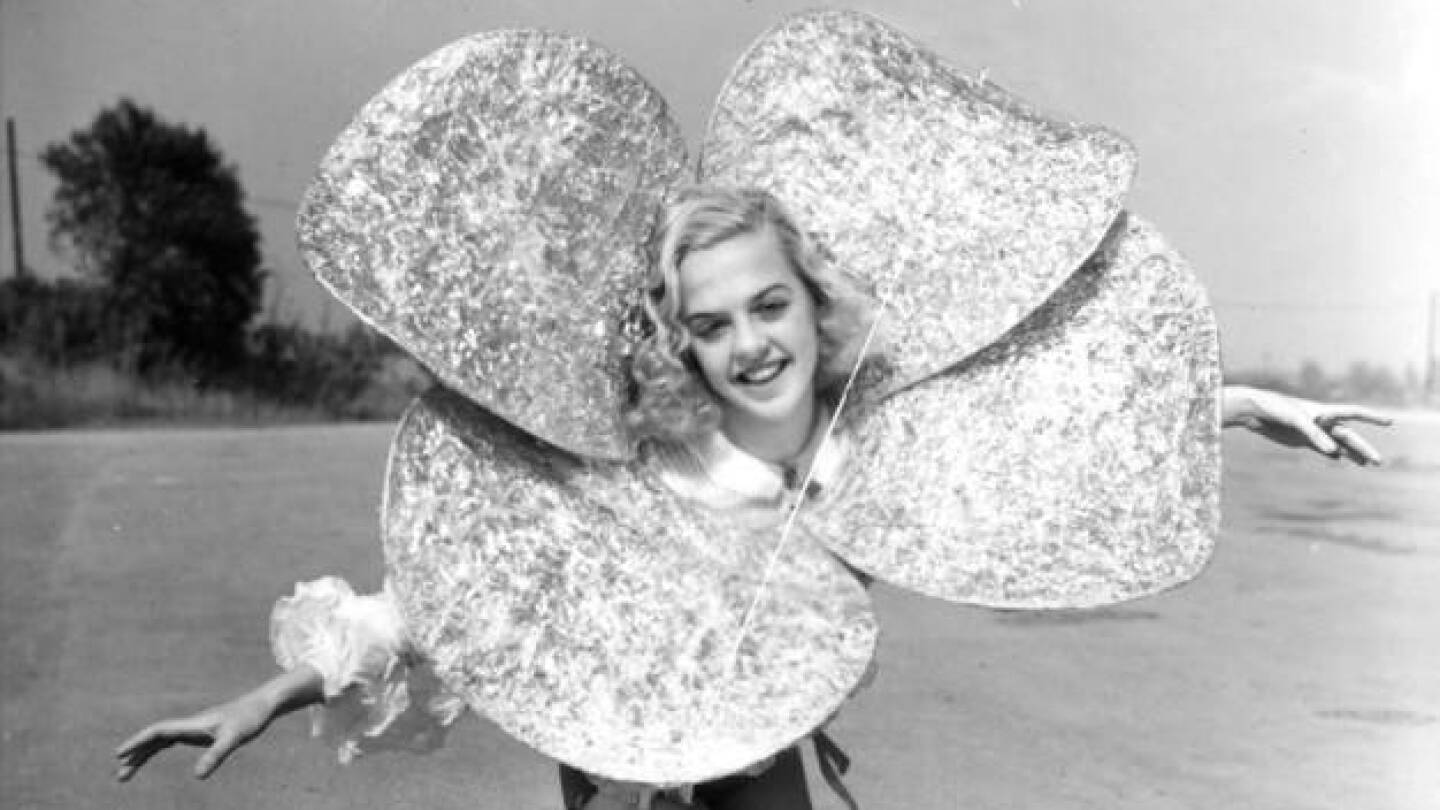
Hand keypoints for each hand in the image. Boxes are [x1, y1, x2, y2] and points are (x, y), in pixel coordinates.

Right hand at [114, 692, 274, 781]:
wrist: (263, 705)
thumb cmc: (250, 719)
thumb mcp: (234, 739)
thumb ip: (216, 756)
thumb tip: (197, 777)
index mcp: (192, 724)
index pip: (158, 732)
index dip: (138, 742)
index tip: (119, 754)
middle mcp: (189, 724)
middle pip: (154, 738)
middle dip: (135, 755)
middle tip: (119, 776)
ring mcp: (194, 727)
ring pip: (160, 740)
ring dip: (143, 754)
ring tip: (126, 772)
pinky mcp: (200, 731)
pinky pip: (171, 740)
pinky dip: (157, 748)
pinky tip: (152, 755)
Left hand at [1222, 386, 1391, 464]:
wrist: (1256, 411)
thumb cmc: (1277, 410)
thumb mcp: (1297, 421)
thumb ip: (1315, 436)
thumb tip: (1334, 454)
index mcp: (1324, 412)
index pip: (1354, 413)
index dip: (1372, 418)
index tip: (1390, 422)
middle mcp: (1322, 421)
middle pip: (1348, 435)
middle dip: (1363, 448)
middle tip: (1379, 461)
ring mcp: (1312, 431)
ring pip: (1337, 443)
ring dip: (1351, 453)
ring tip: (1367, 464)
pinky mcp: (1300, 439)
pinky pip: (1321, 448)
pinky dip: (1331, 453)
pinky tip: (1339, 458)